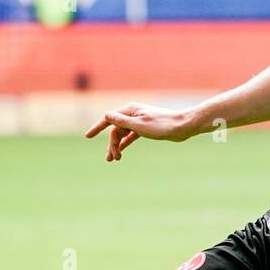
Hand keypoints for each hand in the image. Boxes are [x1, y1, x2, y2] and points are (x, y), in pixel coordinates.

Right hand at [85, 102, 199, 160]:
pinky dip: (126, 143)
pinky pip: (131, 135)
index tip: (88, 136)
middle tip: (111, 159)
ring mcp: (139, 121)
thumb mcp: (139, 125)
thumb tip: (106, 115)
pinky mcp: (146, 128)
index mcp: (129, 110)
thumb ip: (122, 122)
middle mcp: (133, 113)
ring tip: (115, 159)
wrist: (182, 127)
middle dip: (112, 144)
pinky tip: (121, 151)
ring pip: (123, 134)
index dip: (97, 128)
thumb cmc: (162, 125)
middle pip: (116, 130)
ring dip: (118, 145)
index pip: (109, 119)